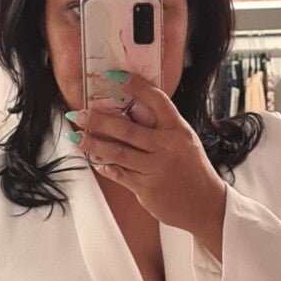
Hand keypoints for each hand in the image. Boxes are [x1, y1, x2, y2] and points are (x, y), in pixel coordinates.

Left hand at [68, 76, 227, 254]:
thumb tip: (130, 113)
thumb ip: (161, 129)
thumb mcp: (183, 142)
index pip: (156, 100)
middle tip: (79, 114)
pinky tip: (93, 160)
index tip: (113, 77)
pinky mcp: (145, 187)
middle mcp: (167, 146)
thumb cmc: (191, 169)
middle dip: (99, 121)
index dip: (135, 86)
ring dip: (93, 144)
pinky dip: (104, 166)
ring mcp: (155, 167)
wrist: (204, 203)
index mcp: (178, 129)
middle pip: (127, 129)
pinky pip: (118, 173)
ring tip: (76, 136)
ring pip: (117, 152)